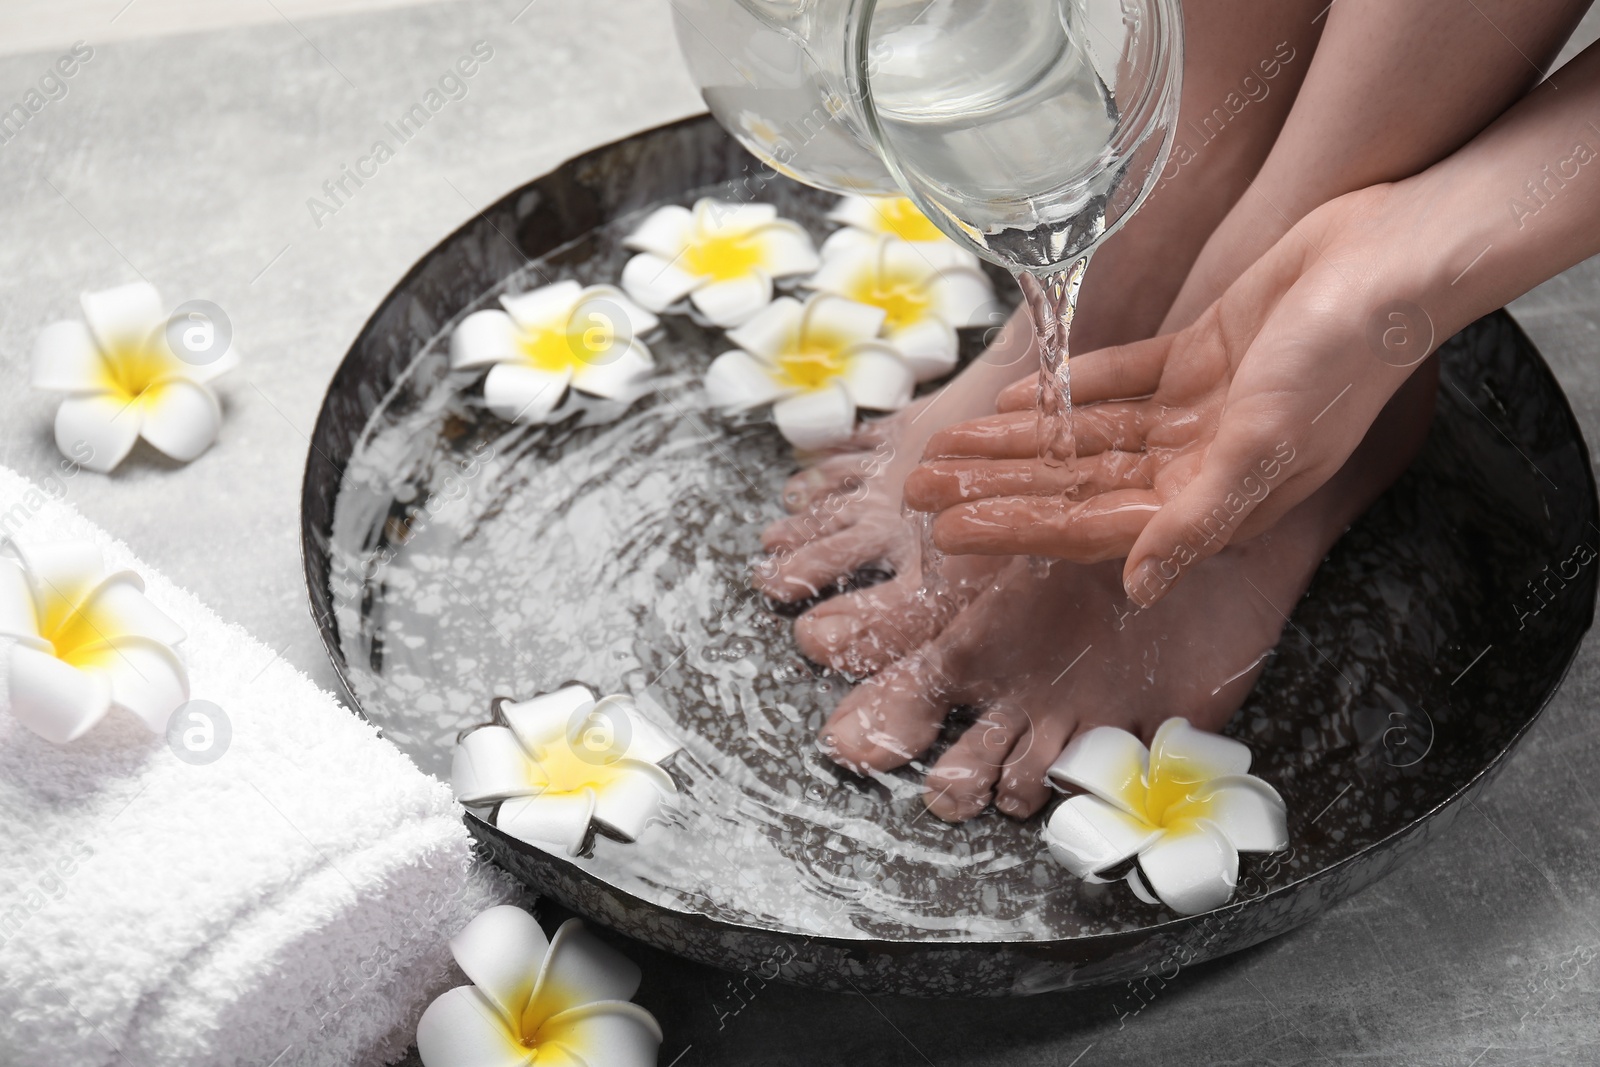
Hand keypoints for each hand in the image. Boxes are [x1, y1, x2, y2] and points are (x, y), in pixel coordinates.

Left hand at [904, 184, 1432, 602]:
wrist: (1386, 264)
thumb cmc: (1336, 361)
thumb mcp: (1263, 448)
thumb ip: (1194, 521)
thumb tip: (1135, 588)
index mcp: (1211, 501)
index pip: (1090, 527)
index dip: (1016, 529)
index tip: (948, 532)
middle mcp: (1196, 466)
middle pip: (1072, 486)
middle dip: (994, 488)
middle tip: (916, 490)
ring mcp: (1195, 414)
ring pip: (1083, 440)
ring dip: (1015, 445)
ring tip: (945, 447)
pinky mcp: (1197, 361)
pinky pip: (1115, 387)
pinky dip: (1065, 395)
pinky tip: (1013, 404)